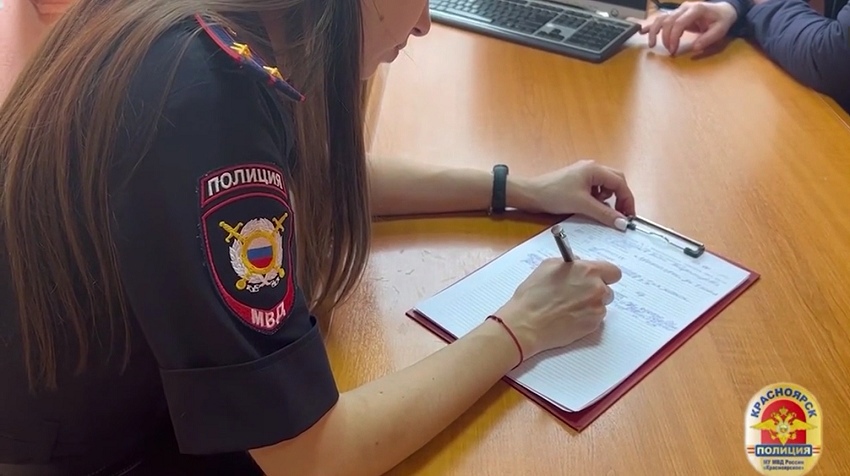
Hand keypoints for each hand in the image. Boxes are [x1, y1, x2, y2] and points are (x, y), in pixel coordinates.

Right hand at [495, 258, 621, 357]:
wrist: (527, 324)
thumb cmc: (533, 295)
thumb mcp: (547, 266)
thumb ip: (570, 263)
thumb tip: (579, 264)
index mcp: (588, 271)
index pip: (613, 271)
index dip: (604, 274)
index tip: (596, 277)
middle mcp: (597, 289)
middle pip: (608, 289)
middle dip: (596, 290)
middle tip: (578, 294)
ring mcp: (596, 309)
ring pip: (601, 305)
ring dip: (590, 305)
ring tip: (569, 307)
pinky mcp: (593, 326)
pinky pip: (595, 318)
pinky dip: (585, 317)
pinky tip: (568, 317)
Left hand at [513, 159, 635, 230]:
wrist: (530, 194)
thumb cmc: (554, 195)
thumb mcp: (582, 205)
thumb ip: (605, 214)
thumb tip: (622, 223)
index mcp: (595, 169)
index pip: (620, 183)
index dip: (627, 200)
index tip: (629, 216)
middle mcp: (592, 168)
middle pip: (616, 181)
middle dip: (621, 198)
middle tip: (621, 215)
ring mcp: (584, 173)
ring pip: (606, 185)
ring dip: (608, 198)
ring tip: (601, 209)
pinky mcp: (577, 181)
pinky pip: (595, 188)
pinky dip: (598, 198)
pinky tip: (590, 206)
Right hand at [640, 2, 737, 54]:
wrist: (724, 10)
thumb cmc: (722, 20)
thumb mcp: (720, 30)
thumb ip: (708, 39)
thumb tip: (695, 48)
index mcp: (696, 9)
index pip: (679, 23)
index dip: (673, 37)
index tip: (673, 50)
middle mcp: (685, 8)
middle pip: (668, 21)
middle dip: (665, 38)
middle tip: (669, 51)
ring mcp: (679, 10)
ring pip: (661, 18)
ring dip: (654, 31)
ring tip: (651, 45)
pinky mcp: (676, 14)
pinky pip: (661, 18)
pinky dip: (651, 25)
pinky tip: (642, 31)